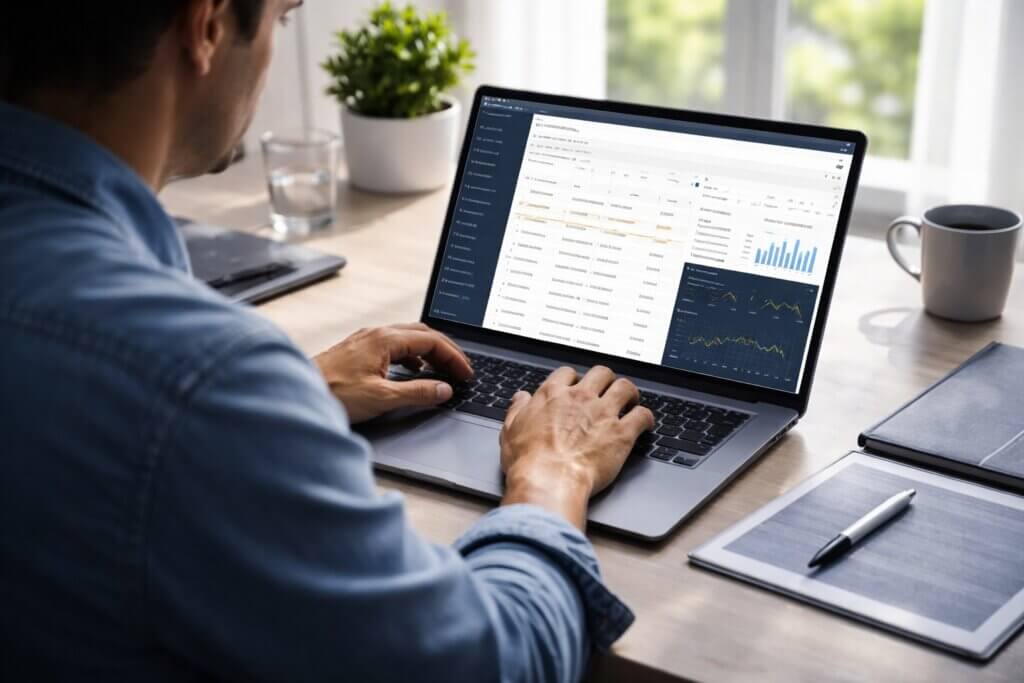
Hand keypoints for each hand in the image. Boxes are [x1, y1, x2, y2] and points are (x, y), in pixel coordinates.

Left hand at [314, 323, 472, 423]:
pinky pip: (394, 346)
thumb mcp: (381, 397)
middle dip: (445, 350)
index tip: (466, 373)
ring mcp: (365, 340)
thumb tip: (444, 389)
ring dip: (429, 352)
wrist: (295, 393)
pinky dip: (412, 356)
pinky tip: (412, 370)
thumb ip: (417, 393)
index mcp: (385, 339)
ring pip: (407, 338)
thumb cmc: (331, 393)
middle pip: (422, 333)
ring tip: (442, 370)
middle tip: (461, 369)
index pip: (432, 340)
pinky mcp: (357, 350)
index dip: (454, 357)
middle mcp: (376, 334)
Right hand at [499, 365, 654, 529]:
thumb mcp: (510, 430)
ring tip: (631, 400)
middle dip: (606, 380)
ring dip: (630, 393)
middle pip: (602, 373)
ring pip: (625, 388)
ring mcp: (603, 413)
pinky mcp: (621, 433)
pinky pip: (642, 416)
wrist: (549, 480)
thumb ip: (517, 409)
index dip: (575, 379)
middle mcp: (581, 398)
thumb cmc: (529, 460)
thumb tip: (521, 398)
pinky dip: (646, 418)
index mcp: (553, 395)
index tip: (577, 387)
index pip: (569, 373)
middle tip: (607, 390)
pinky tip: (645, 424)